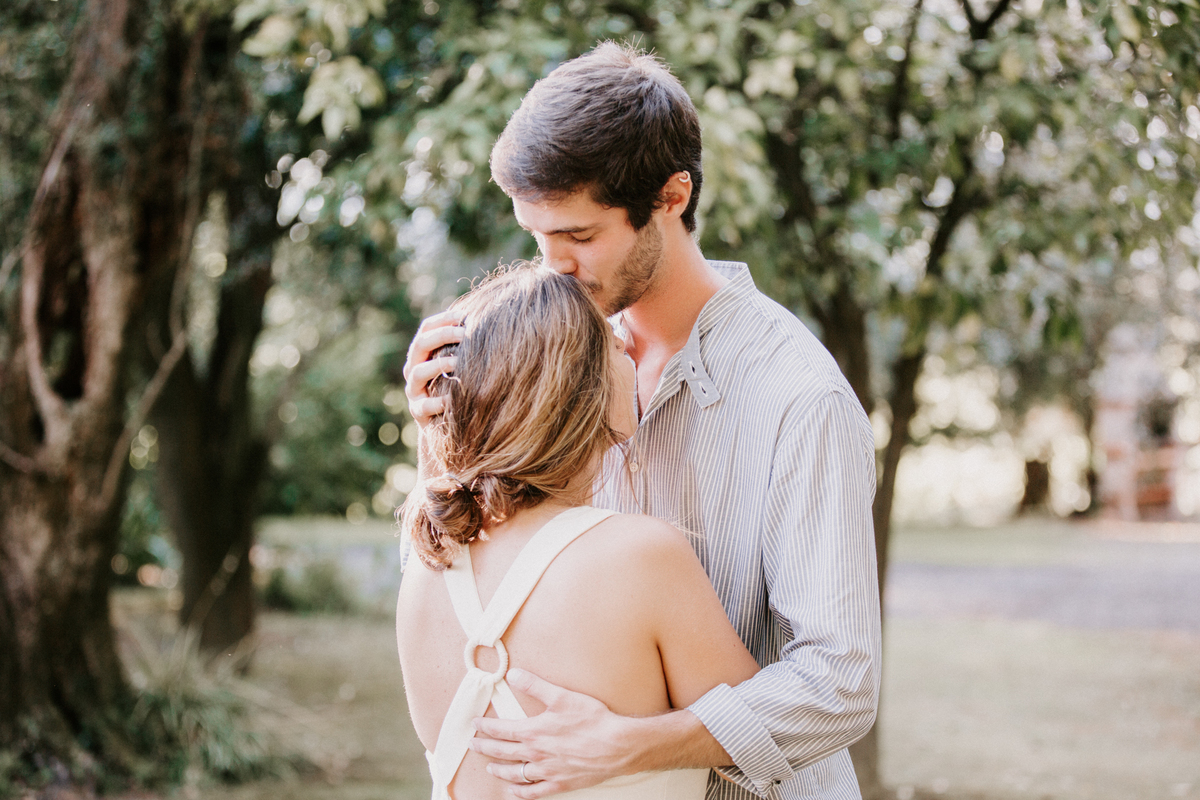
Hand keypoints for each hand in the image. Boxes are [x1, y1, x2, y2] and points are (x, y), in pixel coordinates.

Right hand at [403, 309, 463, 426]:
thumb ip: (465, 346)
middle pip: (420, 345)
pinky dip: (439, 402)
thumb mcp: (459, 364)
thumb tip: (489, 318)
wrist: (444, 424)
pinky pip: (425, 405)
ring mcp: (413, 391)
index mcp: (422, 353)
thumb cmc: (457, 386)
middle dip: (442, 336)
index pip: (426, 328)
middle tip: (464, 334)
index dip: (443, 319)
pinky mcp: (418, 412)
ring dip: (439, 365)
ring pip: (417, 373)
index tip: (463, 316)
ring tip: (459, 362)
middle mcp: (413, 369)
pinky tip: (455, 398)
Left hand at [471, 669, 637, 798]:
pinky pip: (534, 792)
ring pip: (514, 774)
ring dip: (499, 770)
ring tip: (490, 768)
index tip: (474, 724)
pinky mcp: (560, 783)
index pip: (501, 730)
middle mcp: (536, 754)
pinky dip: (520, 792)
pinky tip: (514, 791)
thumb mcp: (562, 696)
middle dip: (485, 747)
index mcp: (534, 731)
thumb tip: (512, 675)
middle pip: (502, 752)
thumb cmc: (592, 720)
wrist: (617, 746)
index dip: (485, 727)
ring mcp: (547, 771)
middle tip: (473, 744)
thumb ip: (534, 685)